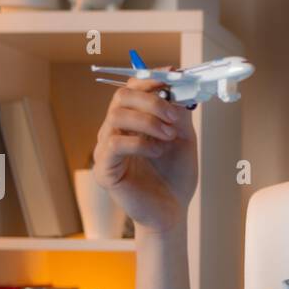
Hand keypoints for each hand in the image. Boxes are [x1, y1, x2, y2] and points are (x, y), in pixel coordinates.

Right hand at [91, 68, 198, 233]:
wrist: (172, 212)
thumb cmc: (175, 177)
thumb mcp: (183, 138)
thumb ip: (178, 114)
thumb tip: (177, 86)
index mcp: (132, 121)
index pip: (131, 88)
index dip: (150, 78)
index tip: (173, 75)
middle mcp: (114, 130)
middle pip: (121, 96)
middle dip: (151, 99)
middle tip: (173, 114)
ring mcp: (106, 150)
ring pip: (117, 116)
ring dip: (149, 121)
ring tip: (169, 137)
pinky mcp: (104, 170)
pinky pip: (114, 143)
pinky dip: (140, 142)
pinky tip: (157, 152)